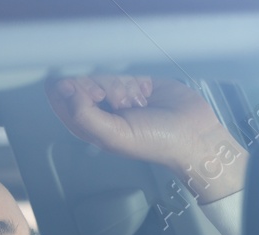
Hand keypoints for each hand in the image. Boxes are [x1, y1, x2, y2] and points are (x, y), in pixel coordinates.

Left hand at [47, 74, 247, 201]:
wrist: (194, 134)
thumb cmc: (157, 142)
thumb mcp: (116, 135)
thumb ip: (86, 117)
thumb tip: (67, 92)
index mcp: (92, 126)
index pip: (64, 101)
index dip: (70, 91)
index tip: (89, 93)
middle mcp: (103, 110)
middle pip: (82, 82)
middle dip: (98, 85)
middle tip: (116, 99)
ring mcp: (120, 94)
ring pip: (104, 73)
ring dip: (119, 83)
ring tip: (137, 101)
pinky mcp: (137, 82)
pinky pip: (124, 68)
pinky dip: (132, 78)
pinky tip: (144, 92)